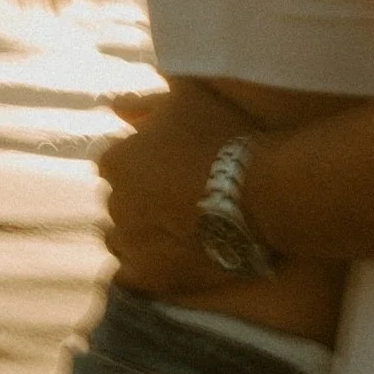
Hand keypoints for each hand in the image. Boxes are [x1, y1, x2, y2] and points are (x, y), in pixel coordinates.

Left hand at [98, 79, 244, 297]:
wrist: (260, 189)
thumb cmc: (224, 134)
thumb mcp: (188, 96)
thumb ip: (147, 98)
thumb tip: (114, 105)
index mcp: (114, 159)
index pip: (119, 161)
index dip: (147, 160)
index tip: (176, 161)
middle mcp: (113, 202)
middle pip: (124, 198)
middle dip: (145, 195)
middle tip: (186, 191)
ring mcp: (130, 242)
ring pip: (126, 236)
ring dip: (145, 230)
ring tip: (183, 224)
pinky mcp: (148, 277)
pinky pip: (132, 273)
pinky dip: (146, 264)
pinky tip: (172, 254)